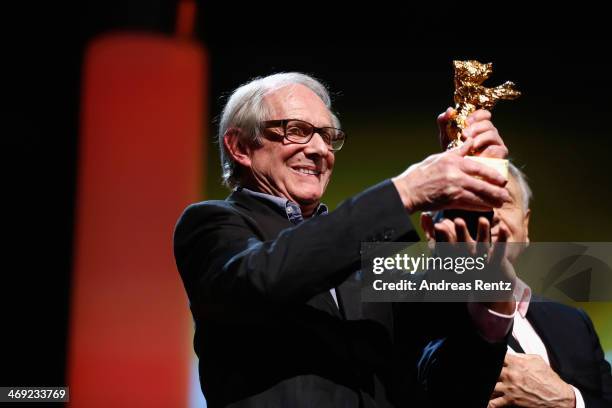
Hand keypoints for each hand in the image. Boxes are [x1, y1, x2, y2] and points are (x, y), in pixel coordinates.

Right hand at [392, 139, 510, 213]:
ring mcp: (454, 188)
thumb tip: (471, 142)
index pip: (479, 166)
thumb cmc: (420, 174)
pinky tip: (487, 208)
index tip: (502, 179)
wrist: (407, 191)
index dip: (493, 174)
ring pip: (480, 195)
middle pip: (483, 182)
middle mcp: (456, 174)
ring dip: (492, 200)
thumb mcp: (438, 158)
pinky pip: (471, 204)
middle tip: (506, 194)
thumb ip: (457, 152)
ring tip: (500, 202)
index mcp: (453, 161)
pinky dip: (481, 207)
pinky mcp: (450, 200)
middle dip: (497, 189)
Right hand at [428, 216, 515, 313]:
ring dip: (482, 233)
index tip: (438, 225)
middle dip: (461, 234)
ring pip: (482, 247)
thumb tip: (424, 216)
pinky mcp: (497, 264)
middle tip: (458, 220)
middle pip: (463, 247)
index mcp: (454, 259)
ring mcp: (482, 263)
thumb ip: (435, 233)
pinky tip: (504, 228)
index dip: (443, 237)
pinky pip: (500, 251)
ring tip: (483, 219)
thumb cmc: (465, 265)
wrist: (487, 291)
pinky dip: (502, 240)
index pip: (447, 247)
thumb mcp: (449, 252)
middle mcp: (467, 262)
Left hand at [438, 107, 507, 157]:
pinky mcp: (500, 153)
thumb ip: (445, 122)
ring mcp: (496, 142)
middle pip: (487, 123)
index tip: (466, 121)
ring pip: (492, 133)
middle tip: (464, 135)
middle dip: (475, 127)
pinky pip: (495, 147)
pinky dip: (485, 149)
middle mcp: (489, 132)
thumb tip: (449, 110)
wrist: (462, 172)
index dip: (476, 115)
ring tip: (470, 145)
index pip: (484, 114)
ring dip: (479, 138)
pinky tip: (476, 154)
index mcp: (479, 126)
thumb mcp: (447, 136)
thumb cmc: (455, 152)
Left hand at [488, 353, 575, 407]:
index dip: (490, 356)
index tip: (486, 357)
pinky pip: (494, 403)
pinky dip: (488, 403)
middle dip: (486, 370)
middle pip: (490, 370)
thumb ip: (521, 356)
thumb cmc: (549, 379)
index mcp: (516, 363)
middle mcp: (511, 374)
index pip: (496, 356)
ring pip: (489, 385)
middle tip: (480, 370)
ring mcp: (510, 388)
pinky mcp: (511, 401)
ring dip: (485, 385)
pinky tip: (484, 401)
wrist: (558, 398)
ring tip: (481, 384)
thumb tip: (511, 353)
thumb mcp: (537, 360)